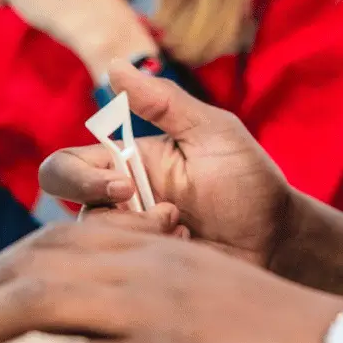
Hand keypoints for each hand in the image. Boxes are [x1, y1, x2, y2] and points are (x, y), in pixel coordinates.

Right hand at [42, 61, 288, 268]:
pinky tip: (190, 251)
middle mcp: (116, 205)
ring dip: (142, 237)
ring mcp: (127, 243)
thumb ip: (164, 102)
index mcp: (123, 166)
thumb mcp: (212, 132)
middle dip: (108, 218)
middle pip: (67, 215)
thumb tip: (114, 66)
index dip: (79, 180)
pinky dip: (155, 261)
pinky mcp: (141, 276)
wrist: (278, 237)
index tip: (124, 186)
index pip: (64, 169)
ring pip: (91, 249)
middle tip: (162, 214)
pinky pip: (119, 276)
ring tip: (186, 230)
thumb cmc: (247, 179)